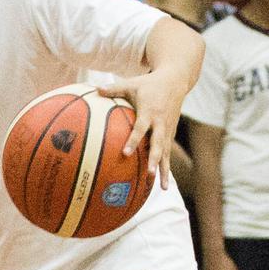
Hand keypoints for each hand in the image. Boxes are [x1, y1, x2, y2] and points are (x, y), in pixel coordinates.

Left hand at [99, 70, 189, 189]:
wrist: (176, 81)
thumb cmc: (148, 83)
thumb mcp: (131, 83)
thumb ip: (113, 89)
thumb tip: (94, 89)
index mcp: (150, 111)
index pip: (141, 128)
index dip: (134, 140)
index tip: (126, 153)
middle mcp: (161, 123)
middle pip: (158, 144)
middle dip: (154, 159)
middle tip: (149, 173)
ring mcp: (168, 130)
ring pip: (166, 152)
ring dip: (164, 169)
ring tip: (162, 188)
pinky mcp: (170, 134)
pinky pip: (168, 153)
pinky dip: (166, 167)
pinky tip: (162, 183)